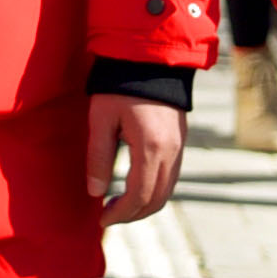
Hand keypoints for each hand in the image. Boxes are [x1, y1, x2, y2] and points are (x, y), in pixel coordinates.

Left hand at [86, 95, 186, 224]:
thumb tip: (96, 193)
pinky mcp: (181, 140)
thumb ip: (98, 157)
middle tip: (109, 216)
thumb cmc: (120, 86)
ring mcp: (180, 145)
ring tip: (119, 205)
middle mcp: (171, 151)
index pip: (139, 196)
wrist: (150, 58)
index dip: (120, 214)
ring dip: (145, 204)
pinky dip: (155, 190)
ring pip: (167, 190)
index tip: (102, 219)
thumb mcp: (102, 119)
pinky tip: (135, 186)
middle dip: (132, 214)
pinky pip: (171, 176)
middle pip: (156, 199)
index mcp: (151, 147)